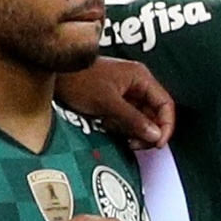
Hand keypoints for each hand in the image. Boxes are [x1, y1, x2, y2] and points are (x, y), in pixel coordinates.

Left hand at [56, 58, 176, 149]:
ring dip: (133, 131)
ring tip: (118, 133)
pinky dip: (122, 128)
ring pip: (141, 120)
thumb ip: (134, 120)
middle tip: (135, 144)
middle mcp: (136, 85)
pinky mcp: (115, 103)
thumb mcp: (108, 103)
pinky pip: (127, 120)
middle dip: (147, 132)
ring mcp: (126, 94)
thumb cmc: (79, 81)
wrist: (55, 76)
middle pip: (155, 115)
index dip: (166, 125)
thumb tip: (156, 136)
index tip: (158, 143)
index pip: (165, 104)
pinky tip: (109, 127)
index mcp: (140, 78)